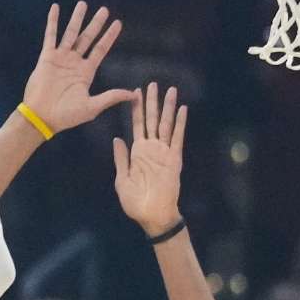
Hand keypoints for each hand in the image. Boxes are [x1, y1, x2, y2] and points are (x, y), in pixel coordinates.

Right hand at [22, 2, 133, 134]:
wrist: (41, 117)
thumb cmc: (66, 116)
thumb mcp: (92, 107)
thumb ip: (111, 97)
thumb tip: (134, 95)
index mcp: (86, 72)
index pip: (101, 49)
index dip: (109, 36)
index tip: (118, 23)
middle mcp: (74, 62)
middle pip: (88, 37)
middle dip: (96, 24)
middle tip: (104, 9)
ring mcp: (60, 59)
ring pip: (70, 33)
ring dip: (76, 18)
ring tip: (83, 4)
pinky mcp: (46, 58)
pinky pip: (50, 36)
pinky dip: (53, 22)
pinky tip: (56, 8)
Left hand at [113, 82, 187, 236]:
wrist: (151, 216)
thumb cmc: (135, 202)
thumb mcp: (122, 179)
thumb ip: (121, 159)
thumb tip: (117, 139)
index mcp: (138, 153)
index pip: (137, 125)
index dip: (136, 109)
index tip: (134, 93)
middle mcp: (152, 149)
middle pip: (152, 119)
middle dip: (152, 102)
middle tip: (152, 83)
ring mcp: (164, 152)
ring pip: (166, 124)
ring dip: (168, 107)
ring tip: (170, 90)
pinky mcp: (174, 159)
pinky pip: (177, 138)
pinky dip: (180, 123)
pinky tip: (182, 110)